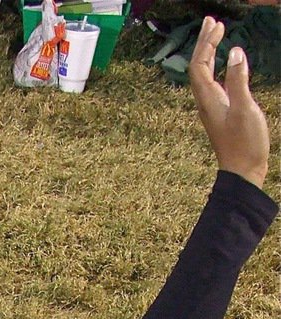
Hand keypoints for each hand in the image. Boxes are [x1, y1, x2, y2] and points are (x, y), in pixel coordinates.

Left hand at [189, 16, 269, 189]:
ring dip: (210, 53)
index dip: (206, 44)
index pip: (199, 66)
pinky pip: (215, 84)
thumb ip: (238, 80)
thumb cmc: (245, 144)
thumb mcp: (245, 109)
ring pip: (206, 75)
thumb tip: (234, 53)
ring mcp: (213, 108)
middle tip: (211, 22)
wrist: (243, 172)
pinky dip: (218, 68)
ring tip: (217, 35)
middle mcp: (206, 103)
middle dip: (204, 43)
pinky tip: (226, 63)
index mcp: (208, 100)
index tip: (217, 26)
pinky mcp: (221, 113)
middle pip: (199, 68)